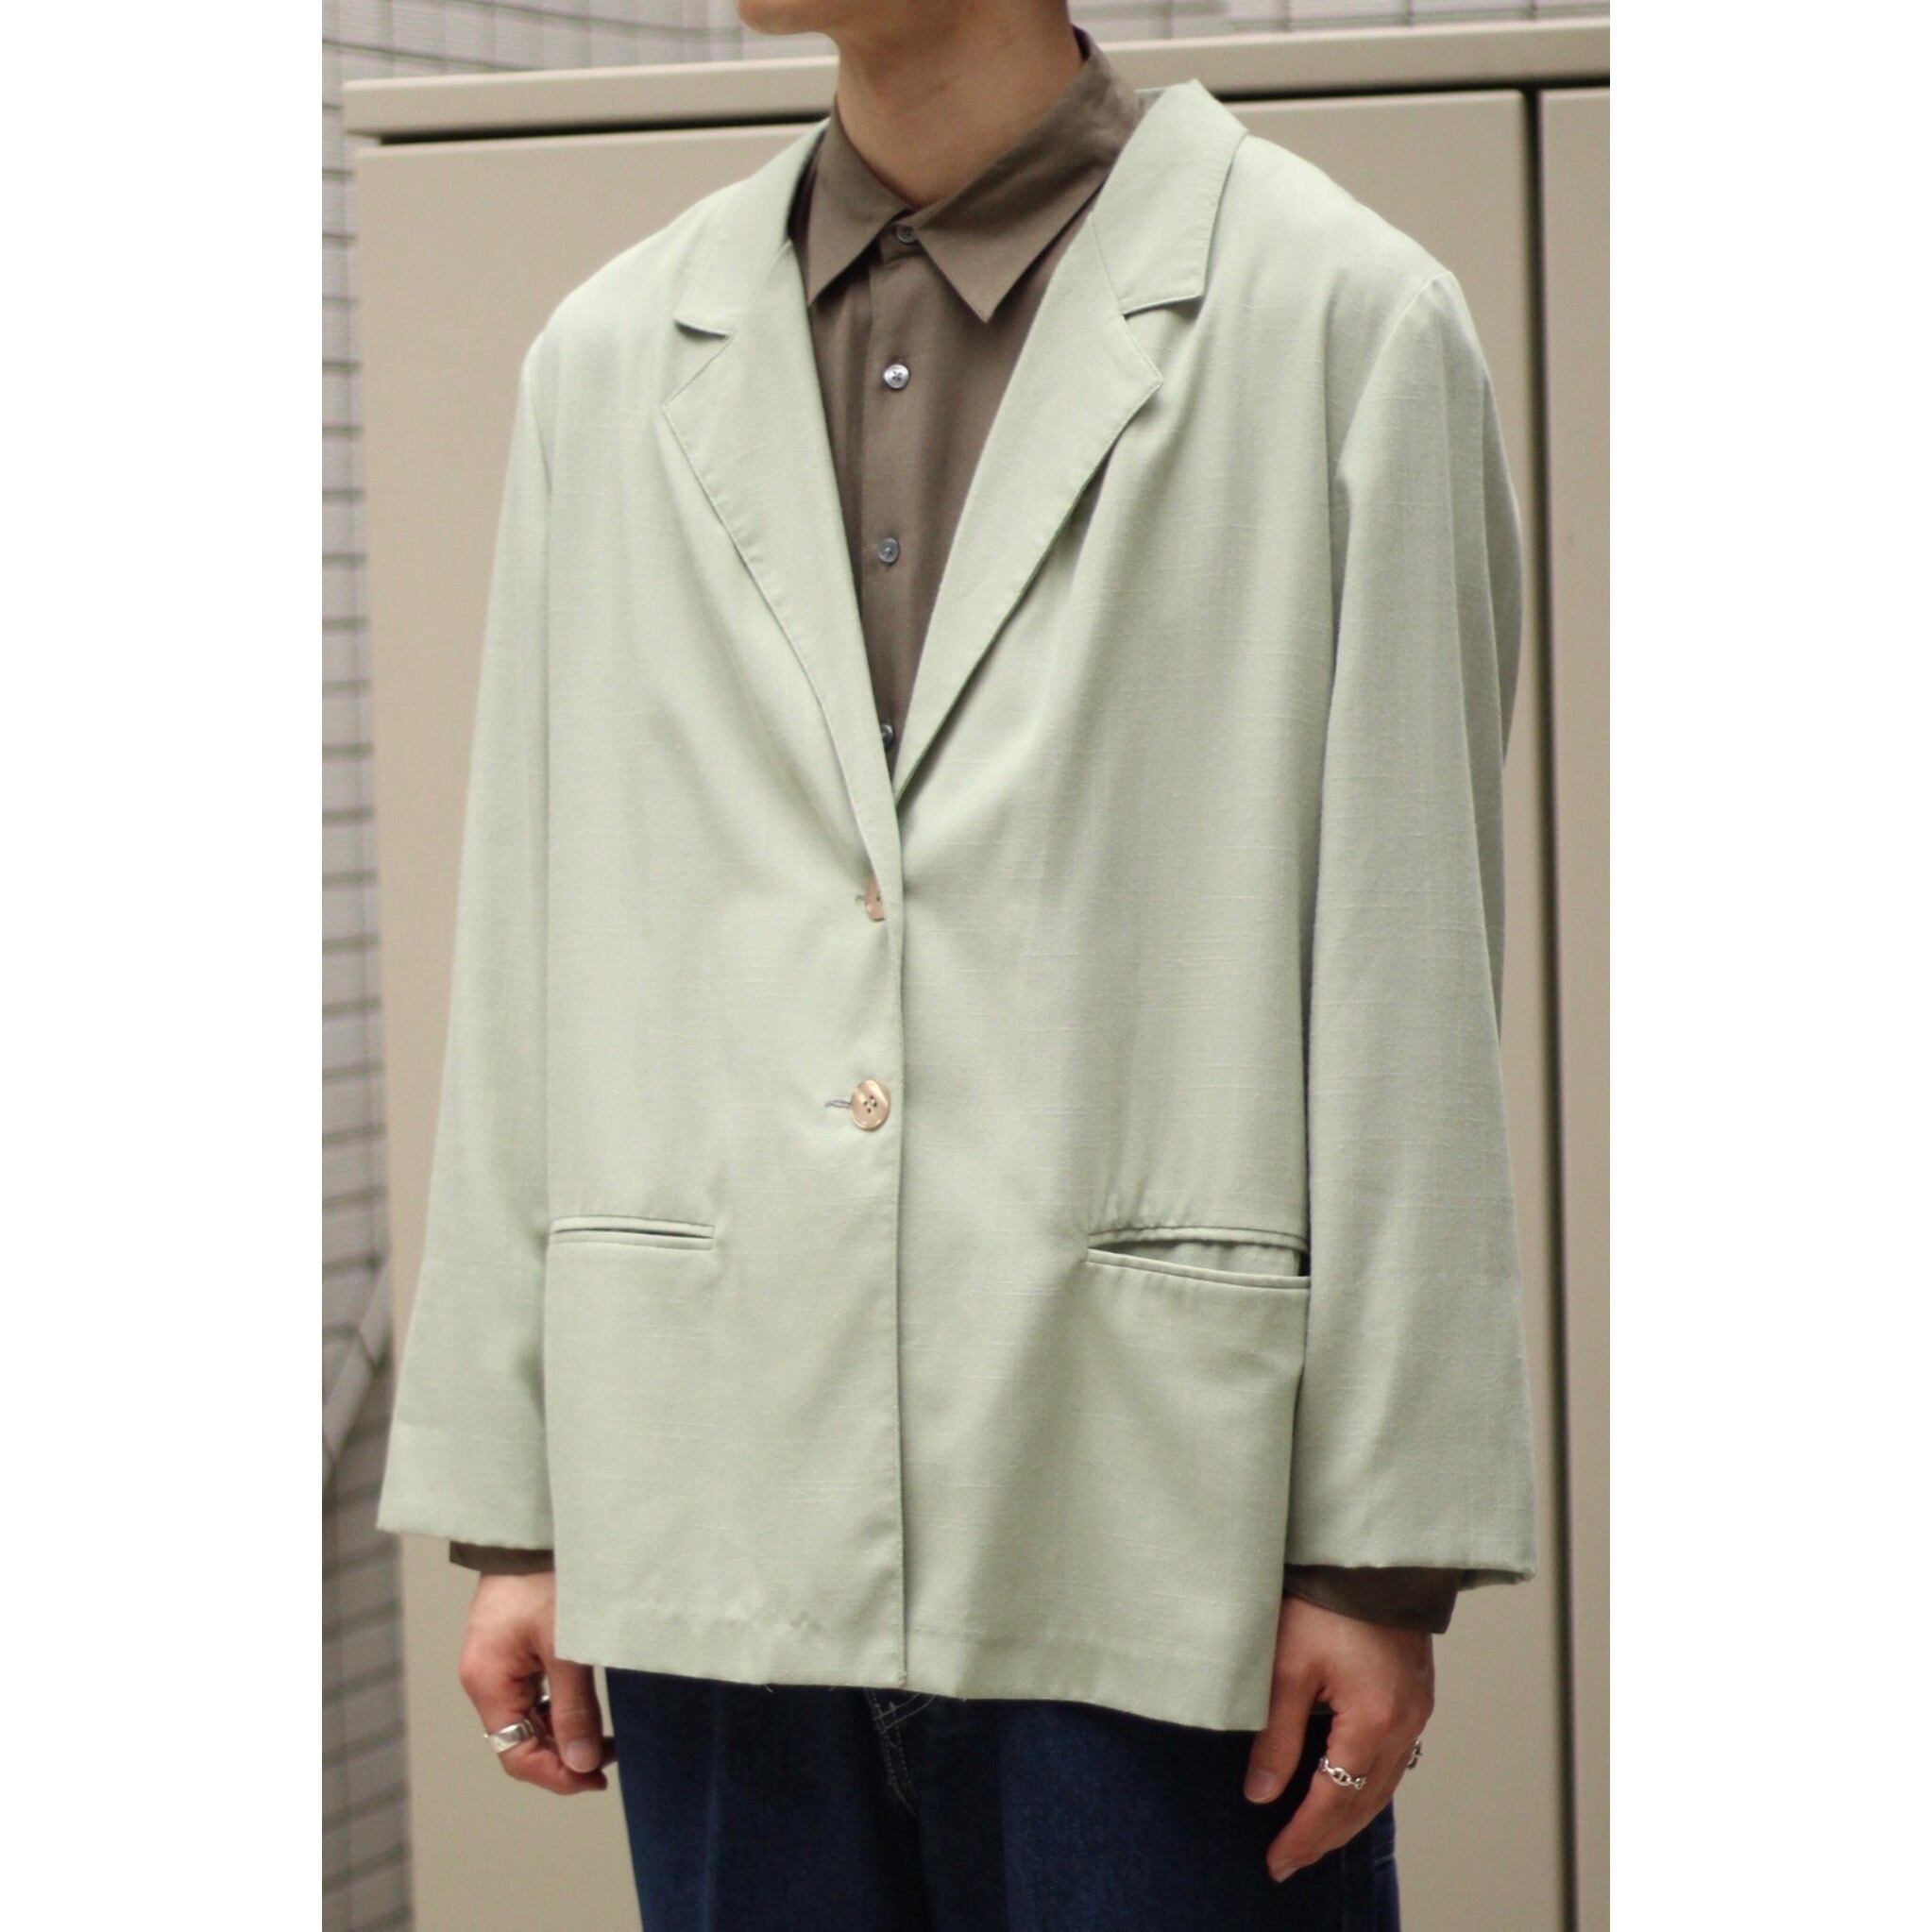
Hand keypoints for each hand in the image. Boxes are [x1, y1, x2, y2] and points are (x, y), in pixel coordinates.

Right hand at [458, 1570, 613, 1794]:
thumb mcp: (567, 1647)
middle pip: (518, 1741)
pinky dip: (554, 1708)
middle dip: (562, 1756)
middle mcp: (483, 1678)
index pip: (515, 1754)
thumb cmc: (547, 1579)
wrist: (531, 1528)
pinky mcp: (508, 1648)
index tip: (596, 1778)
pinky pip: (528, 1694)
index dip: (556, 1775)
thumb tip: (582, 1764)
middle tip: (607, 1758)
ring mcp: (493, 1663)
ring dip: (561, 1733)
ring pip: (525, 1719)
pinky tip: (582, 1709)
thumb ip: (573, 1708)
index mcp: (487, 1682)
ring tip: (602, 1738)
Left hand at [1243, 1592, 1432, 1882]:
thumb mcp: (1286, 1665)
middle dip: (1325, 1837)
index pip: (1332, 1801)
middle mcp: (1403, 1725)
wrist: (1371, 1555)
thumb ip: (1276, 1734)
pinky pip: (1393, 1760)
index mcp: (1372, 1723)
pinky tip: (1348, 1790)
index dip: (1302, 1836)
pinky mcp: (1415, 1694)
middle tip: (1290, 1861)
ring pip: (1383, 1786)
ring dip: (1348, 1817)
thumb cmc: (1325, 1601)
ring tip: (1315, 1838)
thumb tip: (1261, 1793)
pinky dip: (1367, 1786)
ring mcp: (1415, 1711)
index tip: (1276, 1862)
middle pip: (1363, 1803)